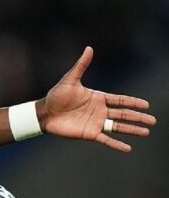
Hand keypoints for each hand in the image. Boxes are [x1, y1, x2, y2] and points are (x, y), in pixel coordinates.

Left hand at [39, 46, 155, 151]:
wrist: (44, 113)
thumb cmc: (56, 95)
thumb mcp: (70, 79)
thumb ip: (81, 65)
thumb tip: (89, 48)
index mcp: (98, 98)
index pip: (121, 100)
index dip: (133, 102)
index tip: (146, 105)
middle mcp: (100, 111)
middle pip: (124, 114)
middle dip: (138, 117)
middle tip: (153, 121)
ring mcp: (95, 123)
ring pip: (118, 127)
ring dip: (132, 130)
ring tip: (146, 132)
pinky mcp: (88, 134)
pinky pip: (106, 140)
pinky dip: (116, 144)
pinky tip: (128, 149)